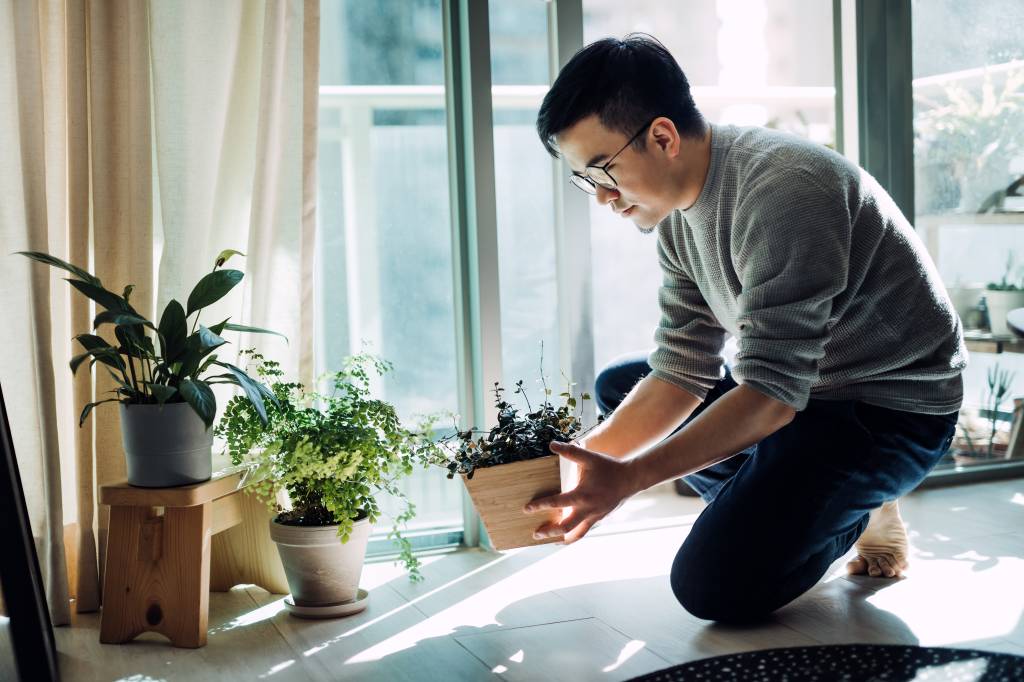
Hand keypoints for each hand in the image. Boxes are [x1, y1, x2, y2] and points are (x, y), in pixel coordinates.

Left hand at [522, 441, 637, 544]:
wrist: (631, 479)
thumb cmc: (609, 467)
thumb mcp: (589, 457)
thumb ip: (570, 451)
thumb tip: (552, 444)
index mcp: (582, 495)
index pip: (556, 503)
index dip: (540, 506)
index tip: (526, 509)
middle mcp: (588, 510)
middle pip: (565, 527)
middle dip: (549, 532)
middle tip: (535, 534)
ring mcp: (595, 516)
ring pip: (576, 534)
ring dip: (562, 538)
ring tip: (550, 541)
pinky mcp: (599, 518)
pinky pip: (585, 530)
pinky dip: (574, 534)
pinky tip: (567, 534)